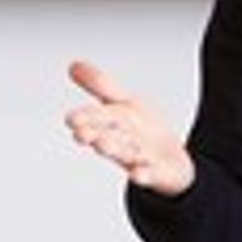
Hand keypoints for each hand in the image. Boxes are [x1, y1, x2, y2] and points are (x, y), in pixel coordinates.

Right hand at [63, 60, 195, 195]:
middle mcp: (121, 143)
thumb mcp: (123, 102)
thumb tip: (73, 65)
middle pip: (106, 137)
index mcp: (112, 124)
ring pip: (123, 155)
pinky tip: (137, 174)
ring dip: (112, 150)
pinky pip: (149, 175)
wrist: (171, 161)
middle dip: (94, 135)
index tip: (71, 118)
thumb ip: (100, 85)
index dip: (85, 118)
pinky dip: (143, 175)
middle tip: (82, 133)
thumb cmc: (142, 131)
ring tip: (103, 145)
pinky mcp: (156, 173)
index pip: (97, 118)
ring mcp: (138, 160)